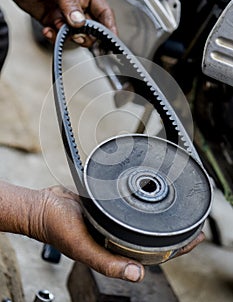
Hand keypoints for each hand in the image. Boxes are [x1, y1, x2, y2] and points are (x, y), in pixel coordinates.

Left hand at [0, 0, 116, 44]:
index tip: (111, 39)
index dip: (109, 27)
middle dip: (87, 34)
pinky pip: (59, 35)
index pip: (103, 12)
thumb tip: (79, 22)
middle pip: (92, 28)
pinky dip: (55, 37)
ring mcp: (65, 13)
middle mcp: (77, 3)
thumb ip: (69, 2)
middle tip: (78, 35)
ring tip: (60, 30)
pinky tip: (49, 30)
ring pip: (76, 34)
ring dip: (69, 37)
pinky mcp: (52, 20)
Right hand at [34, 186, 204, 278]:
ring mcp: (114, 223)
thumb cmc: (58, 229)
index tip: (195, 238)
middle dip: (175, 231)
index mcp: (115, 251)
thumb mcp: (82, 248)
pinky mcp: (109, 208)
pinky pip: (130, 207)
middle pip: (152, 237)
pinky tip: (151, 198)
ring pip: (142, 222)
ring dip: (160, 218)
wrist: (44, 206)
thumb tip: (137, 276)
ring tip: (178, 210)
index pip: (152, 254)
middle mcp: (117, 238)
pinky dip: (143, 205)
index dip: (176, 248)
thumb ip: (107, 263)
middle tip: (194, 220)